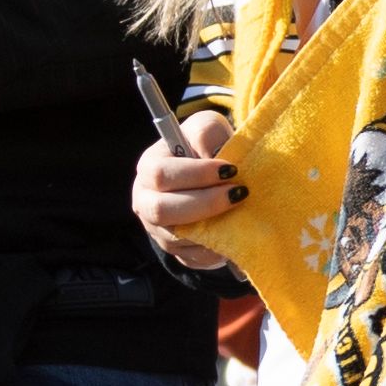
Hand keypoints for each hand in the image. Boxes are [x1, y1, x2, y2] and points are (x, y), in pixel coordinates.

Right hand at [131, 110, 243, 270]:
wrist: (215, 177)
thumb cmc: (207, 148)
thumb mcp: (207, 128)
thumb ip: (206, 134)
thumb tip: (211, 156)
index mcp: (148, 169)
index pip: (162, 175)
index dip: (196, 174)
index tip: (230, 170)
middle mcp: (145, 202)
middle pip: (162, 210)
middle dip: (205, 203)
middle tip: (239, 193)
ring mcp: (158, 230)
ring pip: (178, 238)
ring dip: (213, 226)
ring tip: (240, 212)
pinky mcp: (176, 251)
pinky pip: (193, 256)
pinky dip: (216, 247)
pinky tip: (235, 232)